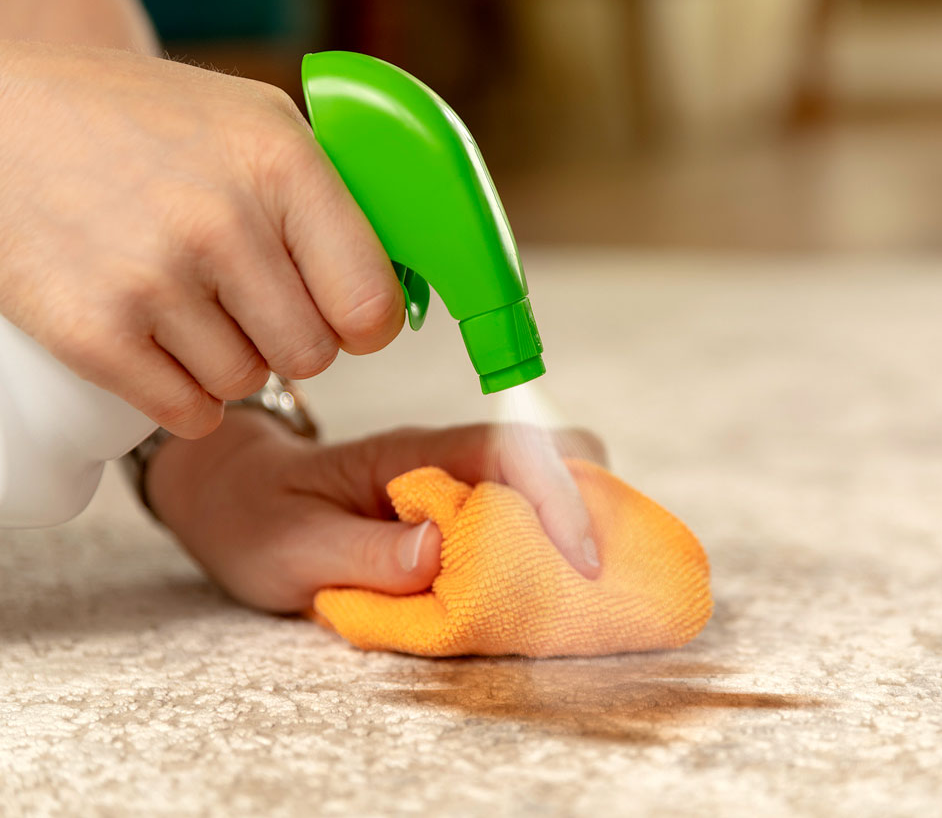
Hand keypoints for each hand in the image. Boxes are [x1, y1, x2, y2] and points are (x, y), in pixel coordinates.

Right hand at [0, 42, 404, 438]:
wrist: (1, 120)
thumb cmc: (145, 123)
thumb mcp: (257, 122)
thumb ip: (333, 198)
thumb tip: (401, 281)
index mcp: (282, 165)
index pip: (372, 306)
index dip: (362, 321)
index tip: (342, 312)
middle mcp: (222, 223)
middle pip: (313, 354)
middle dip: (290, 335)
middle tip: (248, 296)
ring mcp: (153, 281)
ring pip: (247, 383)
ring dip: (228, 358)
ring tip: (188, 299)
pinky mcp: (93, 332)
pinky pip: (188, 413)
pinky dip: (182, 394)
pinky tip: (160, 342)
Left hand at [145, 410, 607, 611]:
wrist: (238, 497)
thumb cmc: (258, 518)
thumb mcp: (291, 547)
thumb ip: (364, 552)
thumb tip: (441, 550)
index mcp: (410, 456)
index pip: (507, 451)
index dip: (556, 497)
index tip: (584, 561)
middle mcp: (447, 460)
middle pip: (552, 455)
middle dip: (593, 506)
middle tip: (603, 578)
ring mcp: (460, 483)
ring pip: (550, 485)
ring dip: (579, 530)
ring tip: (589, 590)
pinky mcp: (464, 512)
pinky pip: (528, 518)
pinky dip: (553, 550)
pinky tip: (551, 590)